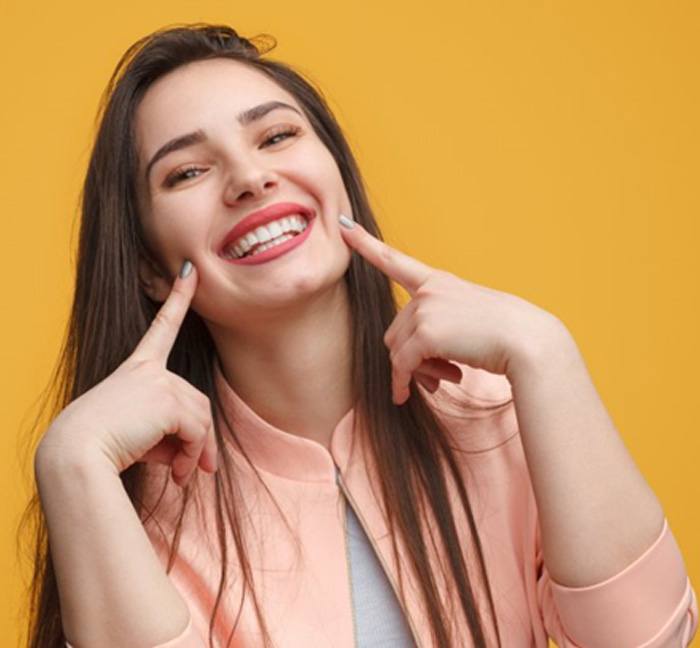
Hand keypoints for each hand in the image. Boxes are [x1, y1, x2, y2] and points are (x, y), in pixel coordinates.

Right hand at [41, 261, 216, 486]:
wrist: (74, 455)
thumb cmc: (101, 446)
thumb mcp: (139, 435)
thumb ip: (169, 435)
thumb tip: (197, 459)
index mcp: (137, 369)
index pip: (162, 327)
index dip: (178, 298)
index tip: (191, 271)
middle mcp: (149, 369)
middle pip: (197, 401)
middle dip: (202, 439)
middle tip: (199, 471)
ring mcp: (159, 381)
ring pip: (201, 418)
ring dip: (198, 451)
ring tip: (183, 476)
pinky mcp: (166, 399)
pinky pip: (196, 430)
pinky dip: (194, 455)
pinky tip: (179, 475)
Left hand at [338, 215, 564, 404]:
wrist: (527, 341)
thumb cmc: (503, 335)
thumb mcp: (466, 322)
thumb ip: (434, 331)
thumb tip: (407, 366)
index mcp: (439, 282)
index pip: (395, 260)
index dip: (366, 243)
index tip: (344, 225)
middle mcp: (429, 291)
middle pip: (395, 331)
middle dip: (408, 359)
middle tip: (435, 378)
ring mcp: (426, 309)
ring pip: (397, 350)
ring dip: (412, 372)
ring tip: (443, 380)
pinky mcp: (427, 332)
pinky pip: (402, 365)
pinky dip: (402, 383)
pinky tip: (406, 396)